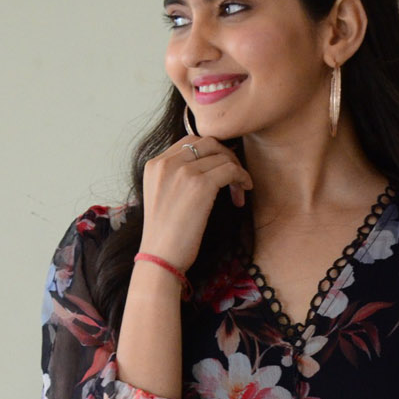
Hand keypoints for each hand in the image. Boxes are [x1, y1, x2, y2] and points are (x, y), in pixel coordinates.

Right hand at [138, 133, 252, 271]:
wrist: (160, 257)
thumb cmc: (164, 235)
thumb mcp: (162, 196)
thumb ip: (175, 177)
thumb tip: (206, 168)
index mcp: (155, 164)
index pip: (189, 142)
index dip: (211, 153)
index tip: (220, 170)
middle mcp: (167, 162)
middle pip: (207, 142)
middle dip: (225, 156)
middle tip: (234, 178)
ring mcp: (183, 172)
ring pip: (221, 155)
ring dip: (236, 170)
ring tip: (240, 190)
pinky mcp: (200, 185)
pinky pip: (230, 170)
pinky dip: (242, 177)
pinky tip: (244, 191)